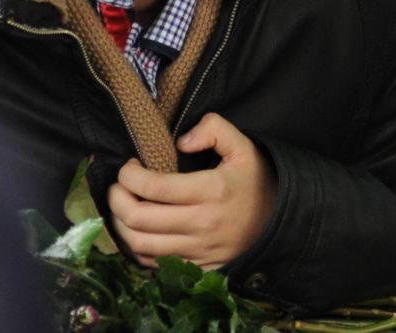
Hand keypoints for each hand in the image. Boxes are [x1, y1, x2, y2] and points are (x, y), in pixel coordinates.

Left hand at [107, 113, 276, 268]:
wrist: (278, 222)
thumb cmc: (255, 181)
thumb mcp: (243, 146)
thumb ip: (214, 129)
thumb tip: (180, 141)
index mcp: (211, 191)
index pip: (155, 188)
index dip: (130, 176)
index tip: (129, 166)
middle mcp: (201, 224)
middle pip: (139, 219)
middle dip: (117, 199)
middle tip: (117, 186)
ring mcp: (196, 250)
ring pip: (139, 245)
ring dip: (120, 225)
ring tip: (122, 206)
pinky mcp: (194, 267)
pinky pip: (152, 263)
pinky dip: (135, 247)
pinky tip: (137, 229)